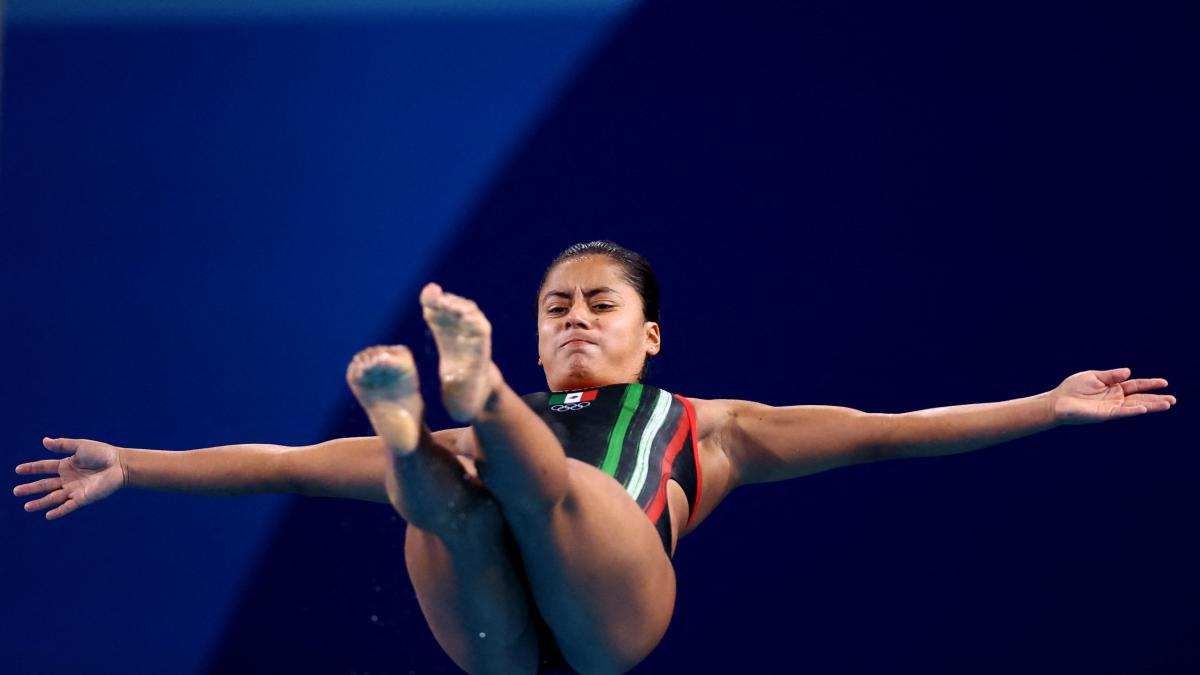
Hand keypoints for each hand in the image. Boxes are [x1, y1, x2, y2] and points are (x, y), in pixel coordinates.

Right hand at [13, 437, 126, 518]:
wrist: (120, 464)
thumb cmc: (102, 453)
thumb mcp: (80, 446)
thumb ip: (62, 445)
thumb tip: (43, 441)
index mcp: (66, 465)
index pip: (44, 467)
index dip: (31, 468)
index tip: (18, 470)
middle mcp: (67, 479)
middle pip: (45, 484)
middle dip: (30, 488)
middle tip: (16, 491)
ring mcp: (74, 489)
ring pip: (53, 497)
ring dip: (40, 503)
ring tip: (27, 507)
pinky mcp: (83, 498)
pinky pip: (68, 506)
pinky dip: (59, 511)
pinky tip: (48, 515)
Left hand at [1050, 368, 1175, 424]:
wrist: (1058, 402)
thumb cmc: (1073, 388)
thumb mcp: (1094, 376)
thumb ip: (1112, 375)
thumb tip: (1129, 371)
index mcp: (1114, 388)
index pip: (1136, 385)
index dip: (1149, 384)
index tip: (1164, 382)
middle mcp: (1115, 398)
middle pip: (1140, 398)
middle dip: (1156, 399)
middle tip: (1173, 399)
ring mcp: (1112, 407)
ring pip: (1135, 406)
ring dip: (1151, 406)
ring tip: (1167, 404)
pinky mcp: (1105, 414)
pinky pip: (1122, 412)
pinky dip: (1133, 410)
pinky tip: (1144, 408)